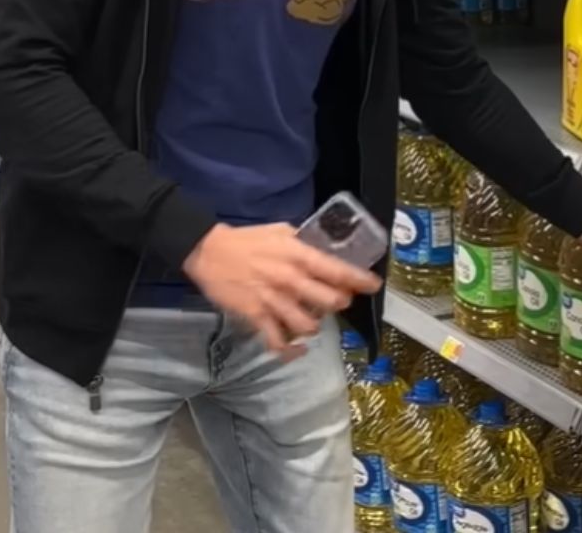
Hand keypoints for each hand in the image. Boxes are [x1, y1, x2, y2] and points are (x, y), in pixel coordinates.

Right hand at [183, 222, 382, 358]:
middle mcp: (291, 280)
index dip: (360, 280)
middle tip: (336, 300)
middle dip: (339, 304)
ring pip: (308, 325)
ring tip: (311, 318)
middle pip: (331, 303)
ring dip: (314, 325)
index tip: (373, 285)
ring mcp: (274, 301)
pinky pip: (278, 342)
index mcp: (299, 256)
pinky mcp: (256, 317)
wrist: (208, 251)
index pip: (338, 271)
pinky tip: (297, 348)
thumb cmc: (247, 240)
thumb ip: (303, 242)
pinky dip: (290, 350)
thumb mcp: (281, 231)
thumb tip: (323, 248)